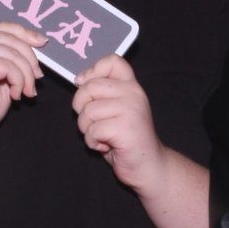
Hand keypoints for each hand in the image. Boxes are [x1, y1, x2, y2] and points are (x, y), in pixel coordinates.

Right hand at [0, 22, 45, 152]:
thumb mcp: (3, 79)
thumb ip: (13, 61)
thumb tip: (37, 45)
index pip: (4, 27)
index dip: (25, 33)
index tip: (42, 43)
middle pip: (11, 38)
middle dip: (30, 58)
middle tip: (37, 79)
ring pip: (13, 53)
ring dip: (27, 75)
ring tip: (27, 92)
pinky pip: (9, 66)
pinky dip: (19, 81)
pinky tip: (15, 96)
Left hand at [71, 55, 163, 192]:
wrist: (149, 165)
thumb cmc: (126, 139)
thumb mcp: (115, 109)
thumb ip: (102, 93)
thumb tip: (79, 79)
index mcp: (131, 86)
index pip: (112, 61)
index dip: (92, 71)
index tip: (87, 86)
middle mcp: (133, 93)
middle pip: (89, 87)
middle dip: (81, 108)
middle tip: (93, 122)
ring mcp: (131, 110)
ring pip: (88, 111)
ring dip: (86, 129)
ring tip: (101, 136)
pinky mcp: (125, 128)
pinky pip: (93, 130)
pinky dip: (92, 142)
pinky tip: (106, 146)